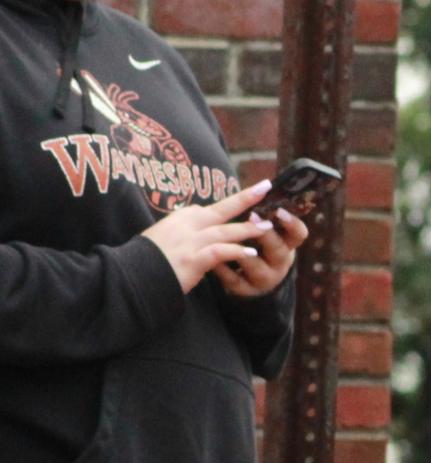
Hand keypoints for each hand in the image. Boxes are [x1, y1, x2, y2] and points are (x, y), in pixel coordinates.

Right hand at [141, 180, 273, 294]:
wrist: (131, 274)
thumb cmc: (149, 258)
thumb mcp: (166, 236)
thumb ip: (185, 230)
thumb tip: (201, 226)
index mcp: (181, 218)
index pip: (210, 210)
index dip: (233, 206)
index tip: (252, 199)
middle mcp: (187, 225)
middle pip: (222, 208)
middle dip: (246, 198)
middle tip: (265, 187)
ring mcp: (190, 241)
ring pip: (225, 230)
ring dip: (248, 229)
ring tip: (267, 227)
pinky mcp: (192, 259)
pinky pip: (219, 252)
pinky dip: (236, 251)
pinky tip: (251, 253)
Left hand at [212, 202, 307, 299]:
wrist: (249, 279)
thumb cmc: (256, 245)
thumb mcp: (266, 232)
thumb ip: (264, 215)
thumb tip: (263, 185)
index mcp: (287, 245)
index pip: (299, 234)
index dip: (292, 223)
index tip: (278, 209)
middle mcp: (280, 263)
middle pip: (279, 250)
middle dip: (266, 235)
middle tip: (253, 217)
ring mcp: (264, 278)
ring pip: (257, 267)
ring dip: (243, 252)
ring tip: (230, 240)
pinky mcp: (245, 289)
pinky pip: (234, 280)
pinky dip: (222, 269)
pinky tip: (212, 259)